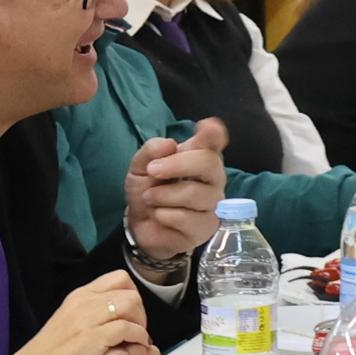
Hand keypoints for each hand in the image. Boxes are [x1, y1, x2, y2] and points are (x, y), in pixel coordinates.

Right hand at [0, 270, 153, 354]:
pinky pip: (128, 328)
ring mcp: (87, 318)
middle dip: (140, 311)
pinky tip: (132, 350)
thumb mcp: (69, 325)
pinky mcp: (93, 338)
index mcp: (78, 296)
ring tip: (135, 342)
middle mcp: (83, 301)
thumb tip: (117, 317)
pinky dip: (137, 338)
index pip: (119, 278)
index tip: (130, 317)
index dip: (132, 296)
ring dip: (140, 324)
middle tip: (135, 332)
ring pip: (131, 305)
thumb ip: (90, 316)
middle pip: (129, 291)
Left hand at [123, 116, 228, 263]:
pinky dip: (164, 215)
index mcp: (199, 157)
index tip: (205, 126)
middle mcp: (212, 178)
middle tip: (152, 170)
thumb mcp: (141, 167)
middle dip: (178, 164)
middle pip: (209, 162)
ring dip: (162, 195)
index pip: (215, 141)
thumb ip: (151, 151)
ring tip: (150, 198)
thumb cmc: (148, 190)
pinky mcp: (205, 228)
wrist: (141, 226)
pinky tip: (160, 216)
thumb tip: (169, 144)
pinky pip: (186, 218)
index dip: (213, 133)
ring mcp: (212, 204)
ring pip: (194, 193)